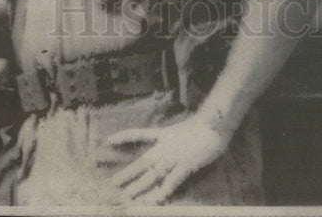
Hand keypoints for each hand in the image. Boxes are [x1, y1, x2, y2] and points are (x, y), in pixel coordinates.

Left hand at [106, 113, 232, 203]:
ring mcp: (174, 156)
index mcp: (163, 136)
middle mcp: (164, 147)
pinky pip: (173, 179)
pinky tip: (158, 199)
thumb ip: (169, 140)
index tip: (107, 140)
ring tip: (127, 198)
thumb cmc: (201, 127)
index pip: (139, 134)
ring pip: (153, 174)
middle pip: (141, 163)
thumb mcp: (181, 130)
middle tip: (110, 186)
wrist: (214, 123)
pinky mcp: (186, 164)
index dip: (123, 137)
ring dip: (140, 187)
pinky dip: (165, 189)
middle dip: (125, 176)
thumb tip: (162, 150)